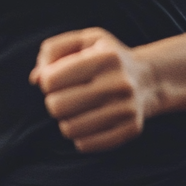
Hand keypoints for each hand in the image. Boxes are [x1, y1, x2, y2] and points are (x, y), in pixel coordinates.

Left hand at [29, 27, 156, 152]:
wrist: (149, 78)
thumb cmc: (107, 56)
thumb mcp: (84, 40)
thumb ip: (53, 50)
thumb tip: (35, 78)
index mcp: (105, 57)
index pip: (52, 80)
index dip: (46, 80)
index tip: (55, 78)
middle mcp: (118, 83)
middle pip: (57, 106)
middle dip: (53, 101)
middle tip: (64, 95)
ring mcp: (126, 109)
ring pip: (69, 129)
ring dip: (65, 119)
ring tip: (76, 109)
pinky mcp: (130, 130)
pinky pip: (85, 144)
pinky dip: (79, 135)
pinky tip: (88, 121)